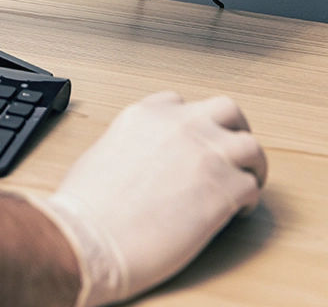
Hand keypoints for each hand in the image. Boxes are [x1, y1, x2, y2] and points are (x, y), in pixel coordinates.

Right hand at [27, 91, 266, 306]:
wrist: (92, 237)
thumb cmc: (88, 205)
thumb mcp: (103, 153)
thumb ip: (133, 144)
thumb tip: (145, 159)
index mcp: (143, 115)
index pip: (180, 103)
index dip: (191, 123)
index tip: (193, 141)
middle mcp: (177, 125)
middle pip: (227, 110)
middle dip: (233, 131)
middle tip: (230, 156)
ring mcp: (204, 154)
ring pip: (251, 146)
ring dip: (249, 166)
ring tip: (240, 186)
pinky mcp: (223, 189)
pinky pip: (251, 188)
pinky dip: (247, 201)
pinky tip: (232, 213)